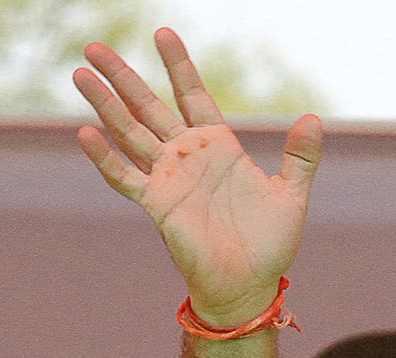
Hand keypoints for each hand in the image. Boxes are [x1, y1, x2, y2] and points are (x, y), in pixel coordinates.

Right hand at [74, 28, 320, 327]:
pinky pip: (126, 177)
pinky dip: (106, 157)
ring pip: (129, 132)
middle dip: (123, 76)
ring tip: (80, 74)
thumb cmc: (270, 244)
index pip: (193, 95)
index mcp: (218, 146)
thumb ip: (300, 157)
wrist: (250, 286)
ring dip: (105, 105)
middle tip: (94, 45)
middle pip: (149, 106)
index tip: (163, 33)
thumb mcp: (291, 195)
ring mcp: (168, 178)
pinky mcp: (157, 205)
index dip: (178, 65)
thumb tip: (314, 118)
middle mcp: (187, 155)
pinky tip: (86, 134)